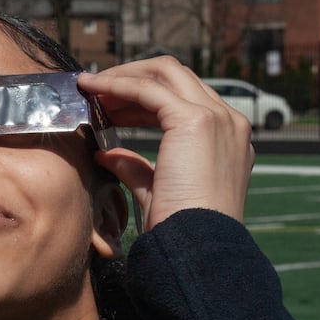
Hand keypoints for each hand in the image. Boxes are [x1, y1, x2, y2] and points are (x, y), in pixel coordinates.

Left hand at [77, 57, 253, 228]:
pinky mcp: (196, 120)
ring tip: (90, 87)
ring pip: (165, 73)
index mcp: (227, 138)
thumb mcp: (155, 190)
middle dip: (132, 78)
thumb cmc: (178, 228)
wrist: (196, 246)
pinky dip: (118, 84)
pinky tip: (93, 89)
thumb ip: (135, 167)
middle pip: (176, 77)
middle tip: (95, 90)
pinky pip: (149, 88)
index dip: (142, 98)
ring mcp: (217, 118)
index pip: (183, 99)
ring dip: (124, 76)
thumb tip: (107, 154)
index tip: (108, 105)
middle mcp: (228, 122)